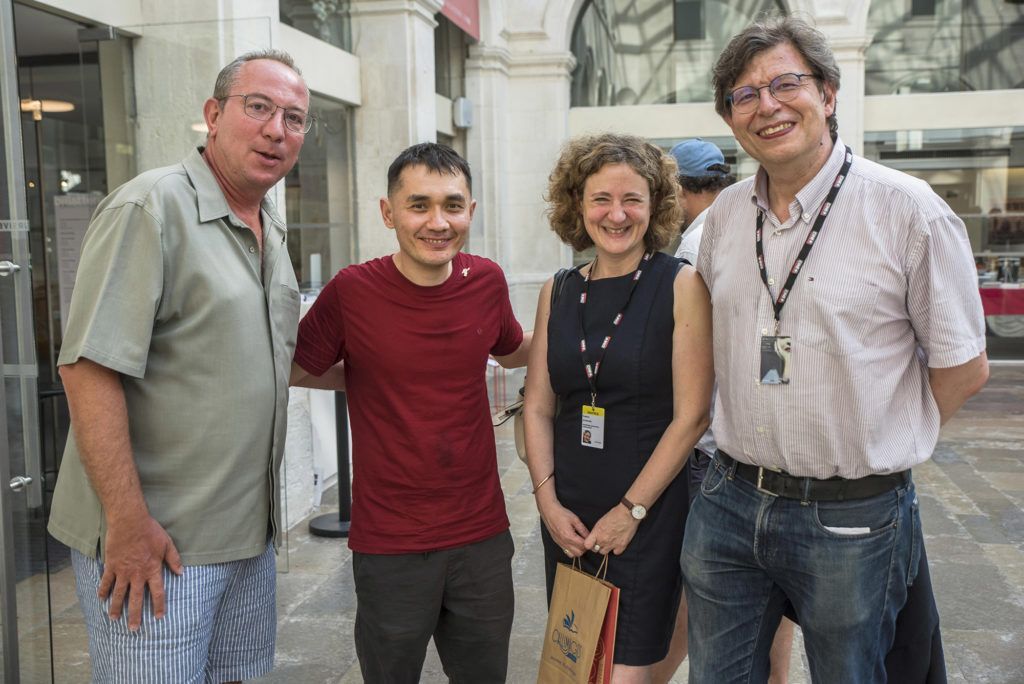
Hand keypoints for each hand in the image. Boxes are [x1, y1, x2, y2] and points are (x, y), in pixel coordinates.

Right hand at [99, 515, 182, 630]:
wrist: (130, 521)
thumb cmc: (150, 531)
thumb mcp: (167, 544)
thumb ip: (174, 559)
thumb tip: (181, 573)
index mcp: (152, 570)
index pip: (157, 593)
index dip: (159, 606)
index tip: (159, 617)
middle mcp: (137, 574)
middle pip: (136, 599)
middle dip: (135, 615)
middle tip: (133, 629)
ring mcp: (122, 571)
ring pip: (118, 594)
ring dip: (116, 607)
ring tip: (114, 619)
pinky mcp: (111, 566)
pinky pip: (106, 581)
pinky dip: (102, 591)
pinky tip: (100, 599)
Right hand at [538, 498, 589, 557]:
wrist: (549, 512)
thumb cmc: (561, 514)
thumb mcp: (575, 519)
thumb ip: (583, 529)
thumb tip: (589, 536)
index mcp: (569, 536)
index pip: (582, 546)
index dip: (589, 544)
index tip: (591, 540)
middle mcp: (564, 542)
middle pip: (578, 553)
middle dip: (584, 548)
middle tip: (586, 541)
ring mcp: (560, 543)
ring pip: (572, 554)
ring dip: (578, 550)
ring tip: (580, 542)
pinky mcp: (557, 543)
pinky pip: (566, 552)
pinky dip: (572, 550)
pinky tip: (573, 543)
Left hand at [584, 505, 638, 555]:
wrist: (628, 514)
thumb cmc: (615, 514)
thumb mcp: (601, 521)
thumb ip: (597, 531)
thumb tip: (595, 536)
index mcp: (597, 532)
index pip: (587, 545)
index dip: (589, 544)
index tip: (591, 542)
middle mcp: (603, 540)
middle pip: (596, 549)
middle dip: (597, 546)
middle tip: (602, 540)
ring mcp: (612, 544)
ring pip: (604, 552)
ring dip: (605, 548)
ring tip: (609, 542)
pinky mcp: (621, 546)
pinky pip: (616, 552)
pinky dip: (616, 549)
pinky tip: (617, 543)